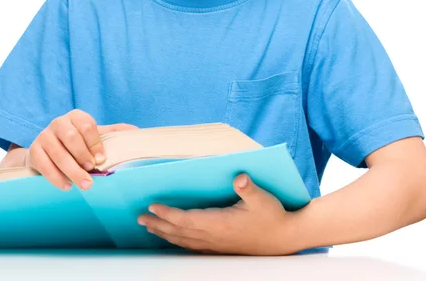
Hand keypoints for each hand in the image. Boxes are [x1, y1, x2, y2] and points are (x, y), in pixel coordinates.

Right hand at [25, 109, 137, 191]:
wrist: (47, 152)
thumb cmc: (76, 144)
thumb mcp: (93, 136)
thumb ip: (113, 133)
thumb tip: (137, 132)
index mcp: (76, 116)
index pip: (86, 126)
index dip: (95, 143)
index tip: (102, 159)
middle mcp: (59, 122)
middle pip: (72, 138)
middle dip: (83, 156)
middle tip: (93, 171)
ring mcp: (44, 136)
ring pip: (58, 153)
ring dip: (72, 170)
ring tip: (85, 184)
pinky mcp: (34, 150)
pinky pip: (44, 165)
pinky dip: (56, 177)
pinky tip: (67, 186)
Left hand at [137, 173, 297, 254]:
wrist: (286, 238)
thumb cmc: (274, 216)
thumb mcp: (264, 199)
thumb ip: (250, 189)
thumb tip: (240, 178)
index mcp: (221, 223)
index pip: (187, 220)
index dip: (168, 214)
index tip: (152, 206)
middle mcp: (215, 236)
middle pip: (179, 232)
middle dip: (158, 224)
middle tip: (139, 218)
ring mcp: (217, 244)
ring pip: (184, 240)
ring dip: (164, 233)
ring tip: (148, 227)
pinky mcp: (221, 247)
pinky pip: (193, 246)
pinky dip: (178, 241)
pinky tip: (172, 239)